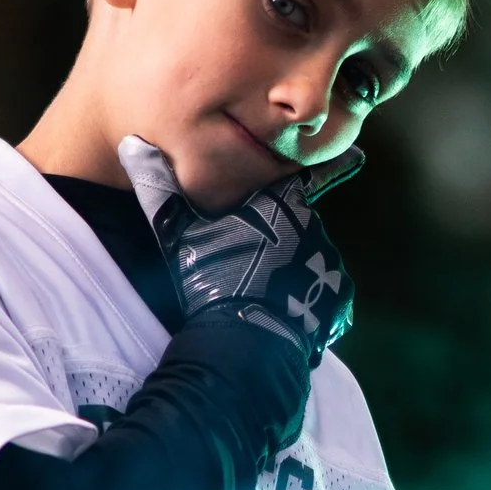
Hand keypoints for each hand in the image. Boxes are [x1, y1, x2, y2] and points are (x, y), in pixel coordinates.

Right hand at [117, 137, 358, 368]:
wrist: (244, 344)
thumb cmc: (212, 279)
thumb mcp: (177, 231)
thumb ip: (158, 186)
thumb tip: (133, 145)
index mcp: (282, 203)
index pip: (311, 174)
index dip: (329, 168)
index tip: (357, 156)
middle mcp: (314, 227)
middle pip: (302, 224)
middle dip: (286, 236)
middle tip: (259, 260)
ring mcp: (329, 265)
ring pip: (313, 260)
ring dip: (296, 270)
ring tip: (267, 292)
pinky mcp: (338, 301)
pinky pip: (326, 294)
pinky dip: (310, 300)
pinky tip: (285, 310)